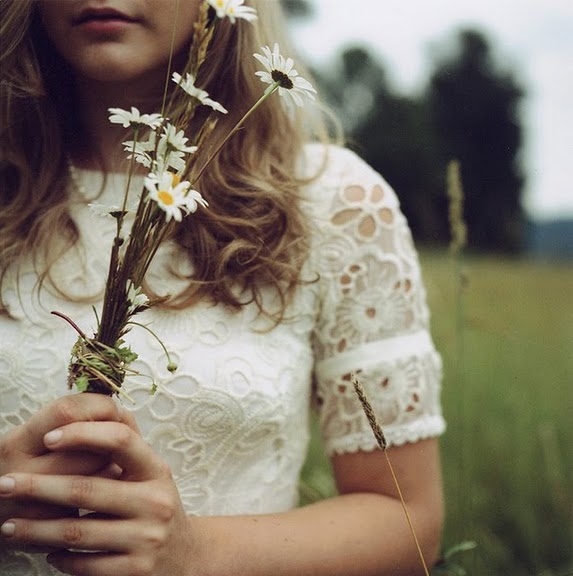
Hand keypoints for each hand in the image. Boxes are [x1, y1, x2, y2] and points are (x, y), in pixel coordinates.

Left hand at [0, 419, 194, 575]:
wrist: (185, 555)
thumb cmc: (155, 505)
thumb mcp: (151, 474)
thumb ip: (124, 451)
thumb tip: (81, 421)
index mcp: (157, 470)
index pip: (121, 440)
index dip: (83, 435)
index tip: (48, 438)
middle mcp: (155, 501)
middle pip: (87, 489)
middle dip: (38, 486)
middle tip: (4, 484)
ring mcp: (147, 538)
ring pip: (77, 531)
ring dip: (36, 528)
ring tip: (9, 525)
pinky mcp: (135, 571)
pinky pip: (85, 565)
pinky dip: (59, 559)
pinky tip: (45, 552)